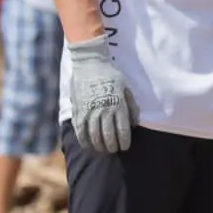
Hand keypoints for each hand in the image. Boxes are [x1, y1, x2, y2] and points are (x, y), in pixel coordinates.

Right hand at [67, 35, 139, 152]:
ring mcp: (89, 111)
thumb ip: (132, 106)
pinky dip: (84, 141)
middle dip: (112, 146)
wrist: (90, 63)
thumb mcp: (126, 87)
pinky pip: (80, 131)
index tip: (125, 146)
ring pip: (94, 136)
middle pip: (108, 136)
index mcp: (118, 104)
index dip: (124, 141)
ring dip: (99, 146)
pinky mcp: (78, 111)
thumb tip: (135, 124)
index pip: (122, 130)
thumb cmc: (111, 75)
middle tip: (114, 150)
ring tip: (103, 149)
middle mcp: (103, 110)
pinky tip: (88, 145)